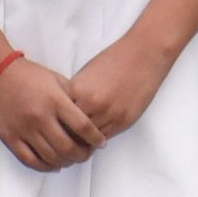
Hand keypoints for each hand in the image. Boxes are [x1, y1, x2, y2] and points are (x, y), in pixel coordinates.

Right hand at [0, 53, 103, 170]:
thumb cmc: (28, 74)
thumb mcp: (56, 79)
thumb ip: (72, 98)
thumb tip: (88, 116)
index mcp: (55, 101)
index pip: (82, 126)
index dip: (95, 138)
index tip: (101, 143)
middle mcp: (40, 117)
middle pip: (68, 147)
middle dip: (82, 155)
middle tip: (87, 154)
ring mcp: (24, 129)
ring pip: (50, 157)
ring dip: (65, 162)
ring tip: (71, 160)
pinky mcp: (9, 137)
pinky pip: (29, 160)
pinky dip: (44, 166)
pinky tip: (53, 164)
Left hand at [66, 32, 181, 141]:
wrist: (143, 55)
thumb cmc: (114, 60)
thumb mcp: (86, 74)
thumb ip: (74, 93)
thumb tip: (65, 111)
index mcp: (78, 90)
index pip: (58, 116)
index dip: (55, 123)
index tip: (54, 127)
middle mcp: (91, 104)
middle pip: (70, 131)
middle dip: (66, 135)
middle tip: (63, 139)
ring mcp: (109, 114)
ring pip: (88, 138)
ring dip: (82, 140)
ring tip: (78, 141)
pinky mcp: (124, 121)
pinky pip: (104, 137)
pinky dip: (97, 138)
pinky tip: (93, 137)